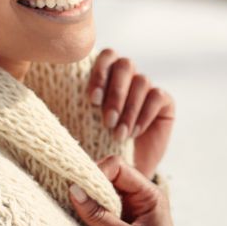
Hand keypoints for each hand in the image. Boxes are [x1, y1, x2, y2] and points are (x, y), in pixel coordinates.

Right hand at [68, 155, 185, 225]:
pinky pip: (100, 211)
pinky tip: (80, 220)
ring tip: (74, 209)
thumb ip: (100, 215)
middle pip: (108, 177)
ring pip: (102, 194)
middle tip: (71, 198)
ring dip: (88, 200)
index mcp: (151, 196)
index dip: (97, 172)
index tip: (78, 187)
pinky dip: (89, 213)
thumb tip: (74, 190)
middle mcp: (141, 199)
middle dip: (89, 185)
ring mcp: (130, 213)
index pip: (119, 168)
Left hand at [87, 49, 174, 179]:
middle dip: (115, 93)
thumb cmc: (99, 145)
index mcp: (107, 74)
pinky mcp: (165, 101)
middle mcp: (128, 76)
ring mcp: (147, 88)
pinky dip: (144, 115)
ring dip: (129, 109)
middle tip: (107, 121)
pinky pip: (157, 96)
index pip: (106, 56)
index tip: (92, 100)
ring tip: (119, 134)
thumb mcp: (84, 125)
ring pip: (141, 81)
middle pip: (125, 65)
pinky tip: (134, 133)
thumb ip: (80, 106)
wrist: (126, 169)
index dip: (100, 73)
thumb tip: (61, 93)